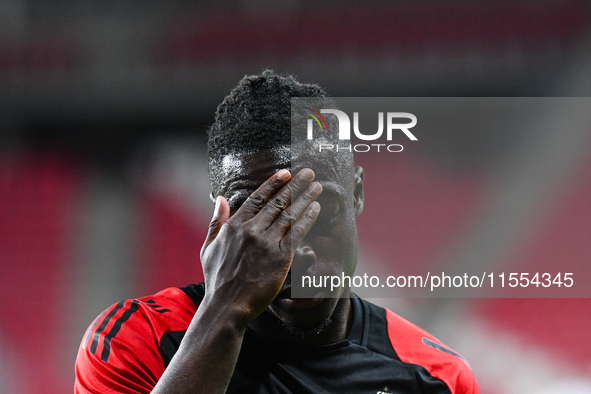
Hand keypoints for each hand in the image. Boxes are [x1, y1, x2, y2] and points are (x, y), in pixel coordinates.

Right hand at [200, 169, 321, 328]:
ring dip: (305, 198)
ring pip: (289, 215)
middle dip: (295, 185)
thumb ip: (216, 222)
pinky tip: (315, 208)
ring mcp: (266, 243)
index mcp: (234, 226)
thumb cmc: (217, 280)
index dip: (273, 183)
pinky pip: (297, 233)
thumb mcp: (208, 248)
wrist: (227, 306)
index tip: (286, 172)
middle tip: (309, 172)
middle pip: (277, 202)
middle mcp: (251, 230)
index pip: (257, 198)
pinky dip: (307, 218)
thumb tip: (219, 198)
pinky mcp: (280, 257)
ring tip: (317, 186)